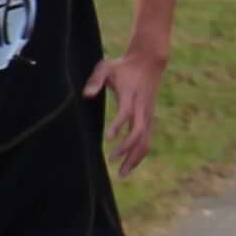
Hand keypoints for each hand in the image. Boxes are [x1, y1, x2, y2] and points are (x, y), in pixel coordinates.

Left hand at [92, 51, 165, 168]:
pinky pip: (148, 139)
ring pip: (146, 140)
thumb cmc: (123, 66)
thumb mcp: (106, 66)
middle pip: (139, 132)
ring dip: (135, 157)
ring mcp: (148, 114)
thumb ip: (95, 80)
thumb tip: (86, 95)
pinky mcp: (150, 118)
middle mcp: (141, 107)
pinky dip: (140, 153)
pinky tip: (130, 165)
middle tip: (111, 161)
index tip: (108, 138)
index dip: (118, 125)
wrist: (149, 62)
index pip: (126, 113)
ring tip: (122, 173)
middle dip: (127, 149)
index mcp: (129, 95)